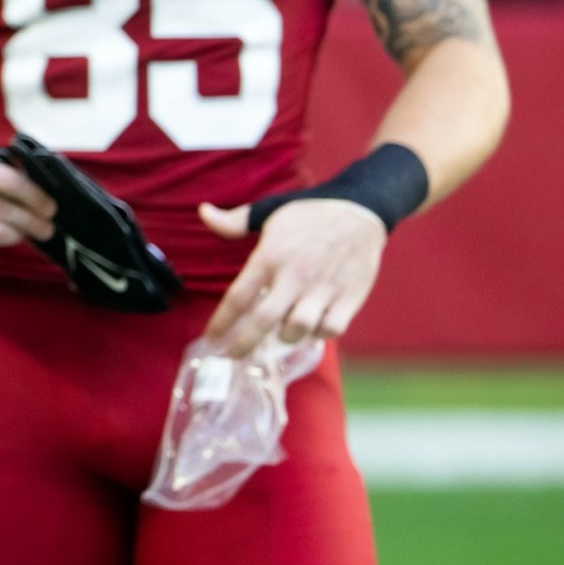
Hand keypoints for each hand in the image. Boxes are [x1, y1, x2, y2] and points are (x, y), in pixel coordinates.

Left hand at [198, 198, 385, 356]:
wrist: (360, 208)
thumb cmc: (310, 213)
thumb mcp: (268, 211)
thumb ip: (234, 221)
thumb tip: (203, 212)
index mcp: (270, 256)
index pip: (238, 297)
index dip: (221, 323)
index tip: (210, 340)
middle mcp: (294, 276)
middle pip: (263, 320)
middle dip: (243, 344)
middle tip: (231, 356)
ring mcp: (323, 288)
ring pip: (299, 329)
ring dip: (286, 337)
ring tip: (280, 333)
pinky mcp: (349, 297)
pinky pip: (332, 328)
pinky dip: (320, 332)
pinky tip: (313, 326)